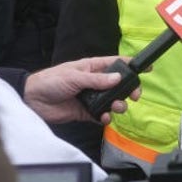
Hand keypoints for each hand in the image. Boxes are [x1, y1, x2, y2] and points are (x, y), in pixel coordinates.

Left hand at [24, 56, 141, 124]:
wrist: (33, 100)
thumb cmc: (51, 81)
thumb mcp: (75, 76)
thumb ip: (97, 80)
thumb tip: (118, 79)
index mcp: (93, 67)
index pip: (116, 64)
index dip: (132, 65)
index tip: (147, 69)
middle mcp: (95, 82)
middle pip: (119, 85)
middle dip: (129, 90)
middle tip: (135, 96)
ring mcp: (92, 97)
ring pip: (113, 101)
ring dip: (118, 105)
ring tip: (116, 108)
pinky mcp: (86, 112)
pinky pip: (102, 115)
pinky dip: (106, 117)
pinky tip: (104, 117)